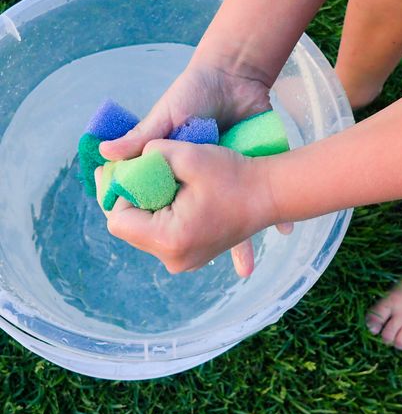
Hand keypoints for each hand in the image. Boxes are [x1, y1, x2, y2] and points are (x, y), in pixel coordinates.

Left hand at [95, 140, 277, 275]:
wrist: (271, 194)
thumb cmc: (235, 175)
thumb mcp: (189, 154)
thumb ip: (148, 152)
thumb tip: (121, 158)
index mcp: (170, 239)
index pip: (118, 220)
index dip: (120, 191)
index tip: (134, 170)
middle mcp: (174, 259)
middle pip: (129, 228)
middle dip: (131, 198)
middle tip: (143, 171)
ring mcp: (184, 261)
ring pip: (144, 231)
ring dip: (146, 205)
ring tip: (164, 182)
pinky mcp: (191, 256)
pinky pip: (161, 235)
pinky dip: (160, 214)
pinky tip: (174, 194)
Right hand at [98, 62, 291, 274]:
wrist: (235, 75)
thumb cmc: (194, 90)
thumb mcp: (168, 115)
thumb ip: (143, 136)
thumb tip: (104, 152)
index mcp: (172, 169)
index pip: (160, 201)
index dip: (165, 215)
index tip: (176, 234)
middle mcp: (196, 179)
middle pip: (196, 216)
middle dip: (206, 237)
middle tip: (216, 262)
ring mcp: (221, 178)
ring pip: (228, 214)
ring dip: (242, 240)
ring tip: (248, 270)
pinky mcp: (245, 169)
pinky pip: (256, 197)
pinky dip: (269, 214)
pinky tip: (283, 231)